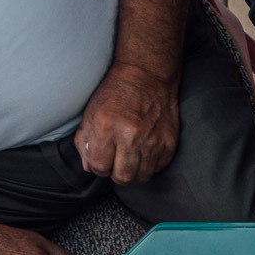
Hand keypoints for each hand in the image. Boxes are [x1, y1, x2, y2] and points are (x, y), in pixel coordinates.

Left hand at [75, 63, 180, 185]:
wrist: (148, 76)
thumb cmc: (116, 93)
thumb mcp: (91, 112)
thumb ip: (85, 141)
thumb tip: (88, 166)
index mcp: (106, 127)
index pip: (99, 167)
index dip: (98, 167)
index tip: (102, 160)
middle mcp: (131, 137)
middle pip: (122, 177)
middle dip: (116, 173)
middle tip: (116, 161)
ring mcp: (153, 142)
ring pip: (141, 177)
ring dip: (134, 171)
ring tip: (131, 156)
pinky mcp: (169, 144)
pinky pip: (158, 168)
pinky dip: (150, 164)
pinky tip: (144, 150)